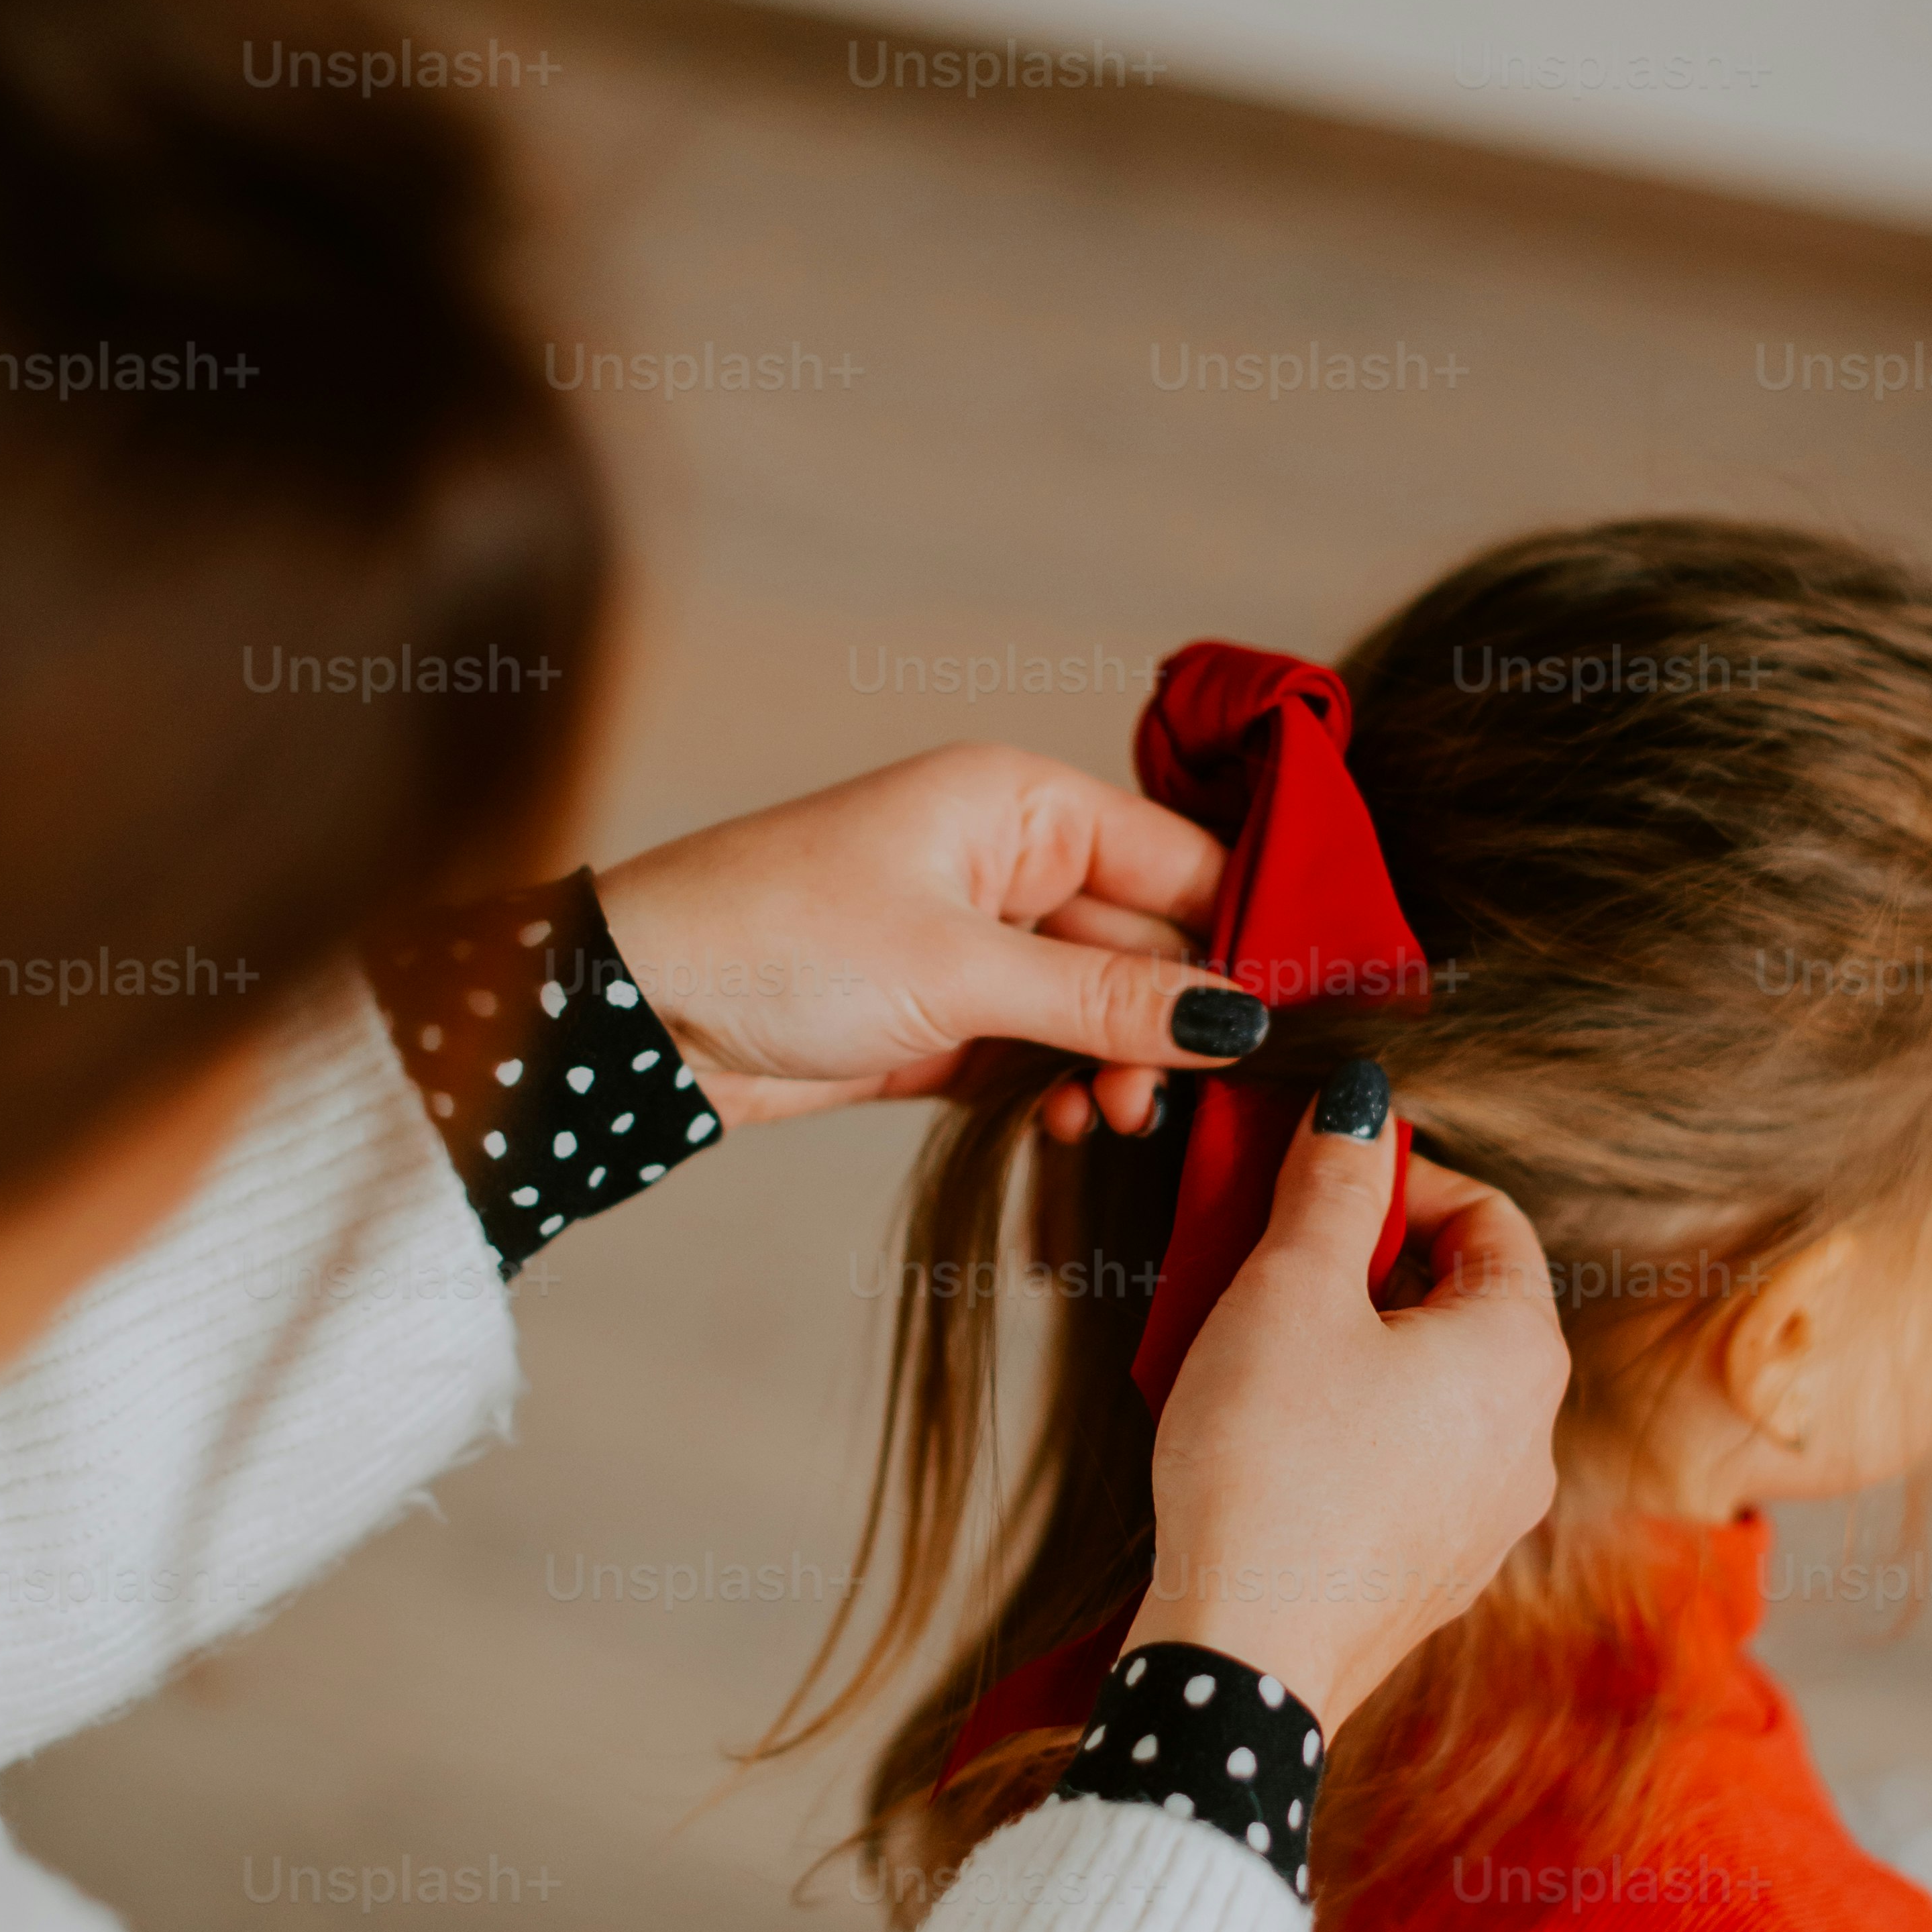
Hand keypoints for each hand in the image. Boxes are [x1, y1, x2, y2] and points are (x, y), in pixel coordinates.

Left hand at [593, 747, 1259, 1132]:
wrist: (635, 1014)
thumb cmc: (780, 942)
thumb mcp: (959, 971)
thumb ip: (1107, 1000)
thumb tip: (1239, 1022)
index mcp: (1022, 804)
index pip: (1183, 860)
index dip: (1247, 934)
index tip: (1296, 1018)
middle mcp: (1011, 862)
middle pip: (1151, 943)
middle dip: (1175, 1023)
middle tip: (1179, 1097)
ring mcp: (979, 942)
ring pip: (1103, 1008)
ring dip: (1120, 1068)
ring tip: (1111, 1119)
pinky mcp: (947, 1017)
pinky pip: (1045, 1053)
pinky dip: (1064, 1092)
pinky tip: (1064, 1128)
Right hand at [1132, 1080, 1570, 1741]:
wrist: (1242, 1660)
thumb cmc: (1272, 1466)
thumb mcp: (1290, 1290)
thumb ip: (1332, 1187)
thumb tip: (1359, 1107)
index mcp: (1522, 1355)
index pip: (1491, 1218)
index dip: (1401, 1179)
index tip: (1317, 1177)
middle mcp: (1530, 1438)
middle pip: (1458, 1302)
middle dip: (1361, 1262)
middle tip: (1268, 1253)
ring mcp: (1486, 1517)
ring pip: (1424, 1383)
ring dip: (1345, 1341)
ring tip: (1251, 1339)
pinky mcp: (1430, 1571)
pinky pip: (1398, 1459)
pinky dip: (1342, 1420)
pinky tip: (1262, 1430)